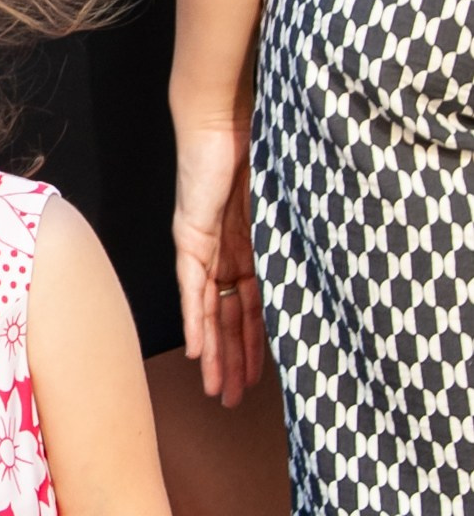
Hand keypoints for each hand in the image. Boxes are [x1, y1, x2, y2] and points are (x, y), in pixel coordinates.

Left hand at [173, 121, 263, 406]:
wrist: (226, 116)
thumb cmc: (259, 150)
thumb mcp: (283, 206)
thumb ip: (291, 239)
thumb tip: (326, 267)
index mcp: (246, 246)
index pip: (250, 306)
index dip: (254, 343)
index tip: (259, 376)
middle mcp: (222, 252)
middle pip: (227, 318)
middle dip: (232, 360)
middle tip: (233, 398)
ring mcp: (203, 245)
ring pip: (207, 312)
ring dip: (213, 352)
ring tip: (217, 389)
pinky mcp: (189, 234)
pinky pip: (191, 285)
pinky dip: (194, 319)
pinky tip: (196, 350)